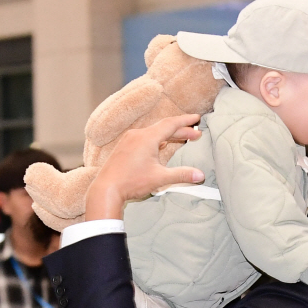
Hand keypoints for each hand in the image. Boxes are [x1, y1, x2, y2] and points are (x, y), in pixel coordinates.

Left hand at [85, 116, 204, 220]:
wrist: (106, 189)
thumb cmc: (132, 182)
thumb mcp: (160, 178)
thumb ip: (181, 175)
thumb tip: (201, 175)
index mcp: (148, 138)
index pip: (171, 124)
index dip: (186, 121)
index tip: (197, 118)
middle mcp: (138, 135)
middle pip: (163, 128)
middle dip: (181, 131)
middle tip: (196, 134)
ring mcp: (129, 140)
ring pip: (153, 133)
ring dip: (169, 136)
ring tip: (181, 139)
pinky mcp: (124, 147)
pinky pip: (144, 138)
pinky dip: (157, 140)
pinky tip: (161, 146)